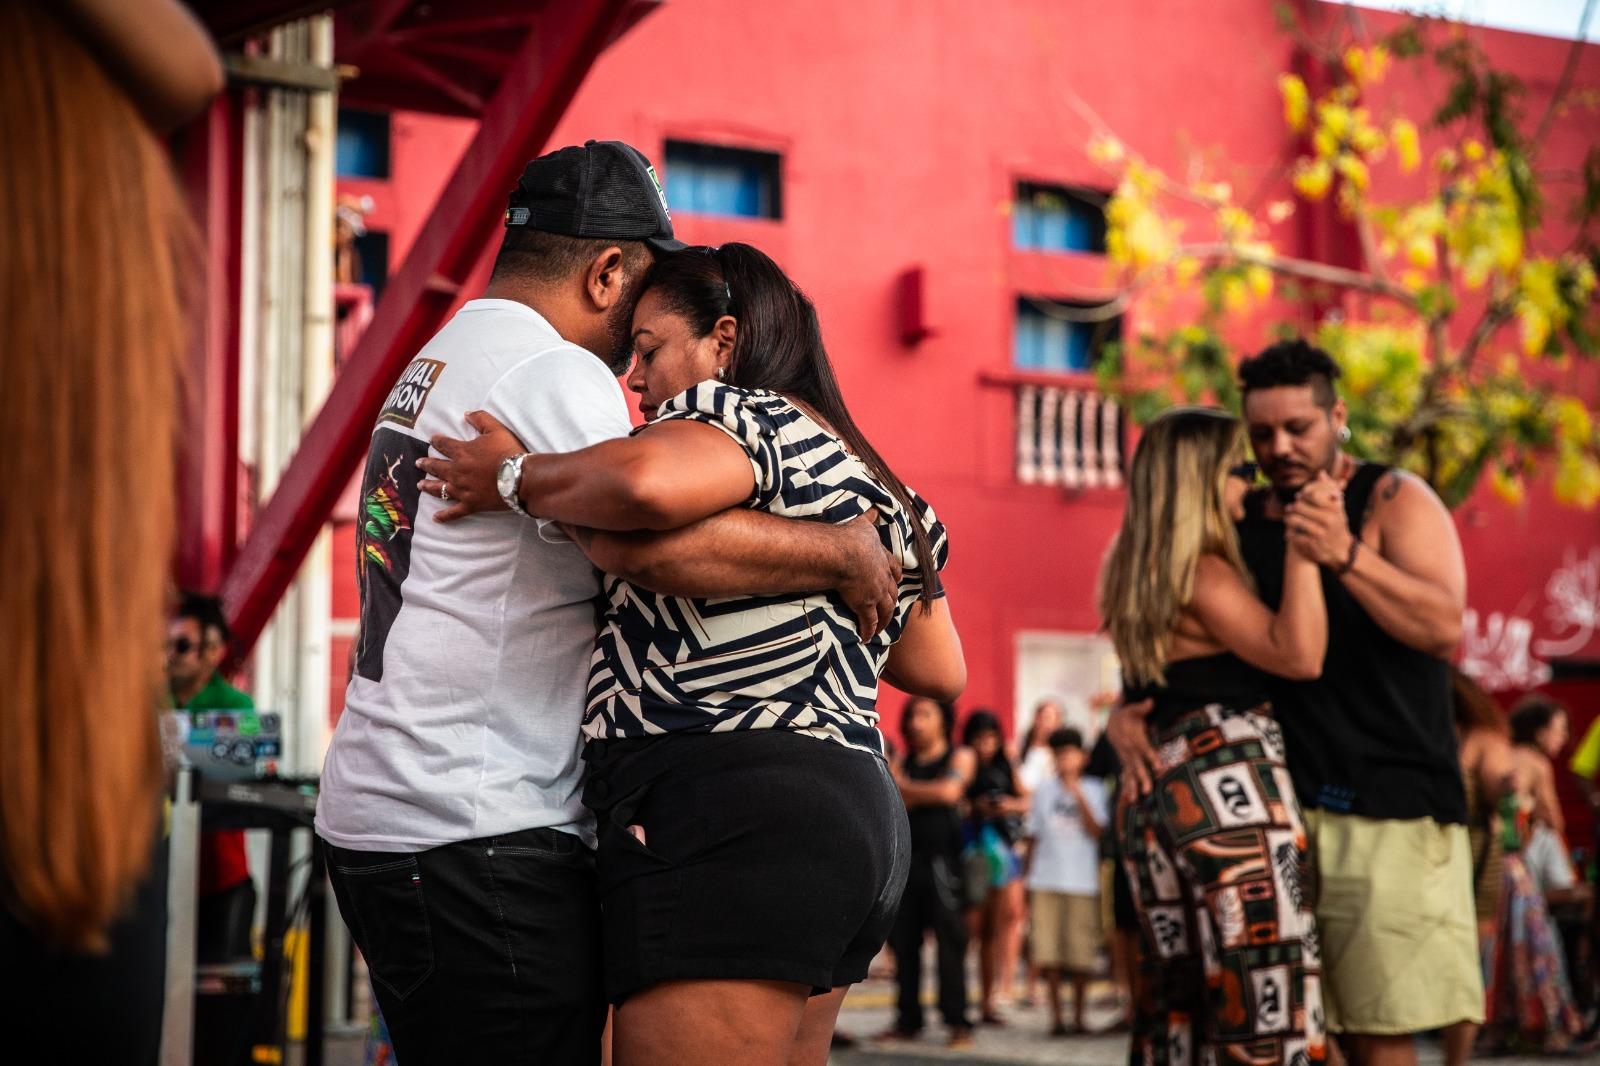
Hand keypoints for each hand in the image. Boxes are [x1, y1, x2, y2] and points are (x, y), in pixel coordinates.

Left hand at [416, 410, 527, 522]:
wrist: (519, 478)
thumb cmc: (508, 452)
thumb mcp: (496, 429)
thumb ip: (480, 419)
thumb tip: (466, 414)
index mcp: (462, 452)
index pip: (444, 445)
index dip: (437, 441)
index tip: (431, 440)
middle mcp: (457, 471)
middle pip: (437, 467)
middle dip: (427, 464)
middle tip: (418, 463)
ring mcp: (462, 490)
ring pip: (440, 488)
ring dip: (429, 486)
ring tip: (420, 485)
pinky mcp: (470, 504)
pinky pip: (454, 512)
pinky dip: (445, 516)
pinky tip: (436, 518)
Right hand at [834, 510, 902, 640]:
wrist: (844, 553)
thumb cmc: (850, 536)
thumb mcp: (862, 523)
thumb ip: (868, 518)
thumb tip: (874, 508)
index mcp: (881, 557)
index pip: (893, 568)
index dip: (895, 575)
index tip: (898, 580)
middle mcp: (882, 576)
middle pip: (892, 592)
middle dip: (893, 600)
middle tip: (893, 608)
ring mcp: (875, 592)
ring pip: (885, 609)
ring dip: (885, 620)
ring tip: (882, 628)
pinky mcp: (865, 605)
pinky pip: (869, 622)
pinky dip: (869, 630)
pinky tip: (867, 638)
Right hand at [1105, 697, 1157, 797]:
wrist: (1111, 722)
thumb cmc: (1126, 715)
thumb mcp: (1133, 709)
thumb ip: (1142, 707)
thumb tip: (1152, 701)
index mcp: (1134, 738)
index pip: (1144, 749)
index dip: (1152, 757)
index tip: (1159, 768)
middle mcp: (1129, 750)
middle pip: (1137, 765)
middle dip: (1142, 778)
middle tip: (1148, 790)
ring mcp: (1126, 758)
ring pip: (1130, 773)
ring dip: (1132, 786)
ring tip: (1135, 799)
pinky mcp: (1125, 762)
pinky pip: (1126, 775)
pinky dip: (1127, 786)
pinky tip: (1129, 798)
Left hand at [1283, 471, 1350, 566]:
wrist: (1342, 550)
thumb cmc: (1337, 524)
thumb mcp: (1337, 507)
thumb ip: (1329, 489)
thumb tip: (1321, 473)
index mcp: (1334, 508)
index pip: (1311, 494)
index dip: (1302, 495)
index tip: (1299, 497)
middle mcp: (1328, 519)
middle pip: (1299, 507)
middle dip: (1292, 508)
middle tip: (1290, 509)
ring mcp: (1319, 532)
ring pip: (1295, 520)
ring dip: (1288, 520)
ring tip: (1288, 519)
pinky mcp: (1312, 544)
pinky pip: (1293, 535)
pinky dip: (1289, 534)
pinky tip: (1289, 533)